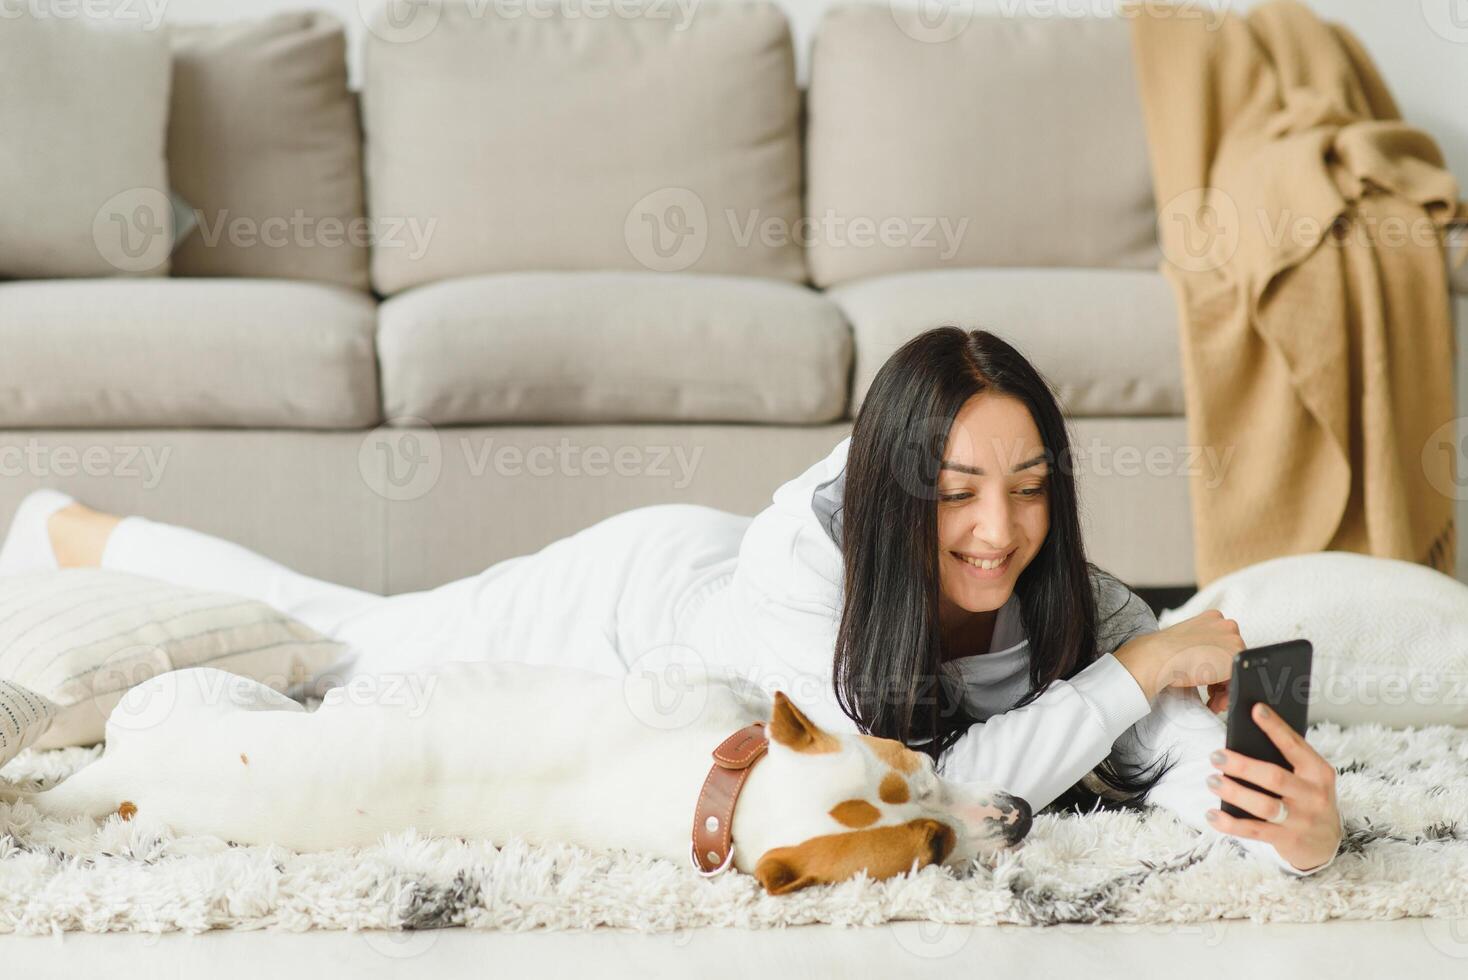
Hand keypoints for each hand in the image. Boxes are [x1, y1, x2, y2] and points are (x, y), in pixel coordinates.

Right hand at [1113, 608, 1242, 706]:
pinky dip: (1227, 694)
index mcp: (1212, 618)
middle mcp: (1226, 625)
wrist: (1161, 657)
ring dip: (1223, 688)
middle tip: (1209, 692)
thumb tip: (1206, 663)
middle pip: (1230, 657)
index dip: (1215, 664)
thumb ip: (1199, 647)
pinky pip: (1237, 680)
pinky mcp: (1235, 656)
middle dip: (1221, 677)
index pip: (1222, 644)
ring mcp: (1233, 639)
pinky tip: (1213, 699)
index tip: (1206, 676)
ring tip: (1210, 699)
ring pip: (1235, 669)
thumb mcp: (1183, 643)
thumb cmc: (1164, 652)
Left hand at [1204, 702, 1342, 872]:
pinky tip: (1212, 815)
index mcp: (1318, 772)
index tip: (1255, 710)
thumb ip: (1286, 761)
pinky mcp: (1287, 840)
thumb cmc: (1307, 799)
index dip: (1276, 728)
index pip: (1295, 746)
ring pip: (1264, 805)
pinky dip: (1231, 824)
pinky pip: (1255, 831)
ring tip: (1212, 781)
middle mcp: (1313, 795)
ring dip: (1234, 793)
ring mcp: (1301, 820)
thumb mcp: (1308, 778)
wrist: (1326, 844)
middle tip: (1216, 756)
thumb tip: (1245, 740)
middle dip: (1243, 766)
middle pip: (1275, 777)